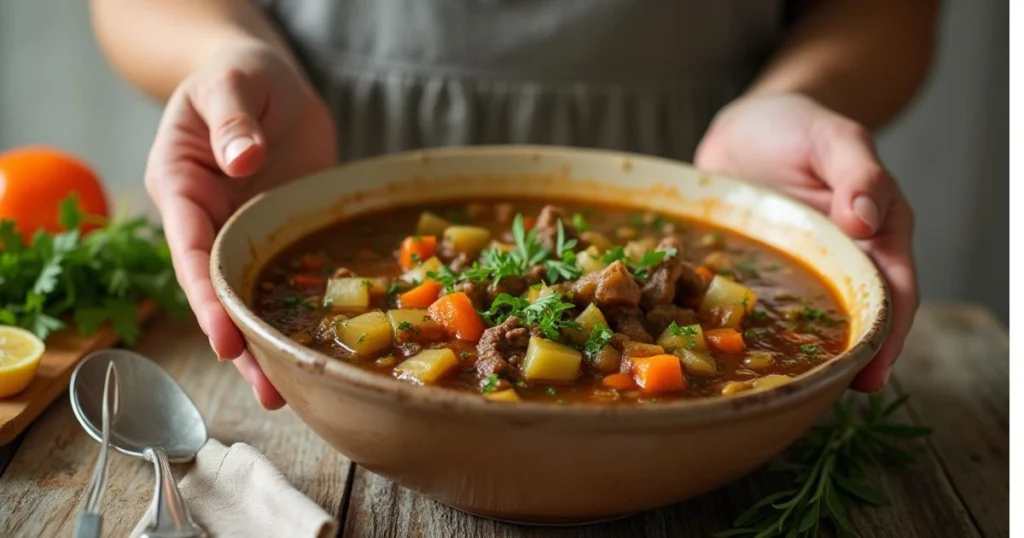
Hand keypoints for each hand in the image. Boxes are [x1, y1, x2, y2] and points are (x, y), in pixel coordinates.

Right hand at [145, 41, 336, 408]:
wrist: (267, 81)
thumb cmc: (239, 75)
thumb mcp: (232, 85)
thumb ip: (233, 120)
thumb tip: (242, 161)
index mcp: (183, 188)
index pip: (191, 251)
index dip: (208, 298)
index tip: (226, 338)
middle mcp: (210, 221)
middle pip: (220, 291)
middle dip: (240, 343)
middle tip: (269, 391)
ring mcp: (247, 232)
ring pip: (253, 295)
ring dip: (268, 342)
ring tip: (290, 393)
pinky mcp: (282, 234)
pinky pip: (288, 276)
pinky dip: (299, 310)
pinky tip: (318, 344)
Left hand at [695, 93, 917, 391]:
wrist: (750, 124)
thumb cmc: (800, 125)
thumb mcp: (833, 137)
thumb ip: (856, 173)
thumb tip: (866, 221)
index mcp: (877, 231)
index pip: (893, 290)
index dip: (887, 334)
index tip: (873, 373)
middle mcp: (842, 257)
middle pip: (856, 317)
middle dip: (851, 359)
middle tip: (830, 396)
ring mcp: (801, 268)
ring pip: (812, 319)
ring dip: (808, 353)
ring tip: (792, 390)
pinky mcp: (761, 270)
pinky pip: (764, 305)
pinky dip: (758, 329)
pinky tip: (739, 353)